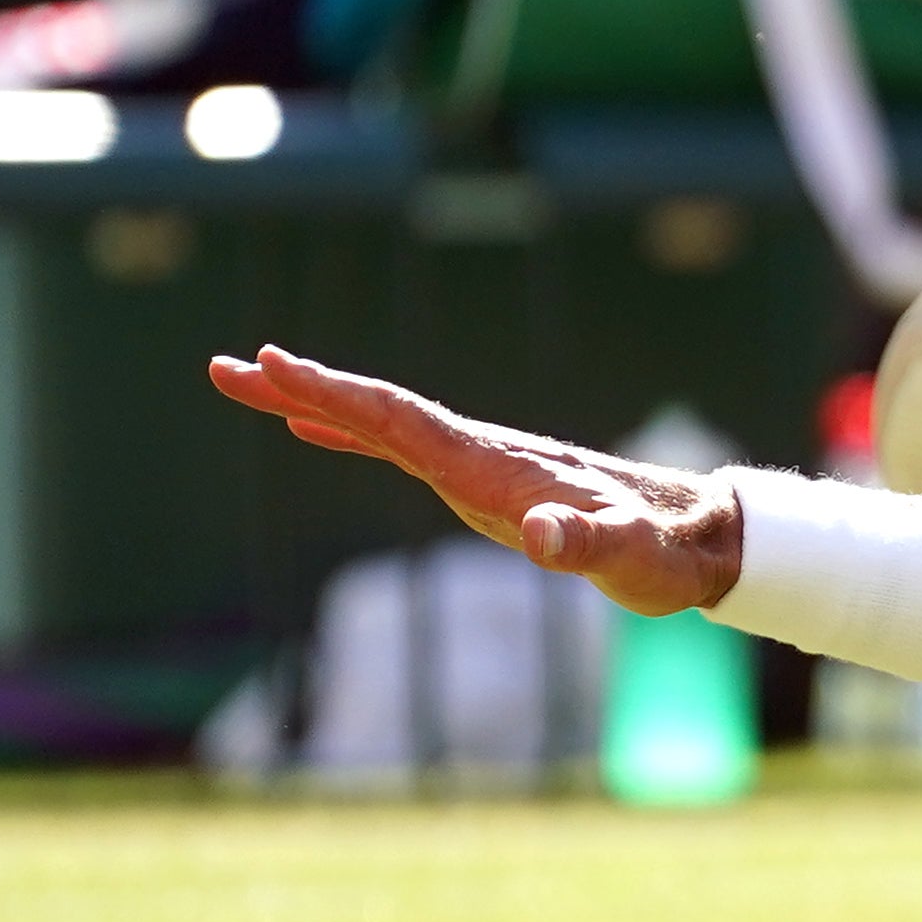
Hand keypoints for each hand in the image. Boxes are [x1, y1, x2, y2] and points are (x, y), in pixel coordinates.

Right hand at [207, 347, 742, 617]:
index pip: (402, 419)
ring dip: (313, 404)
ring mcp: (479, 465)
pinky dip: (353, 433)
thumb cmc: (664, 552)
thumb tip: (545, 536)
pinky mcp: (485, 483)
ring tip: (245, 384)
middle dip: (301, 389)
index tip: (275, 363)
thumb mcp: (629, 558)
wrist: (697, 538)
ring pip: (381, 424)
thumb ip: (588, 545)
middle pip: (376, 410)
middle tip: (225, 367)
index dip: (336, 394)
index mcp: (496, 464)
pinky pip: (402, 449)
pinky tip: (315, 431)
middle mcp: (480, 454)